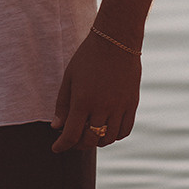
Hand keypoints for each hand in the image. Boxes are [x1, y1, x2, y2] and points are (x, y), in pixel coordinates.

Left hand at [51, 30, 140, 152]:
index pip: (71, 135)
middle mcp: (102, 107)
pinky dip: (114, 136)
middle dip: (77, 145)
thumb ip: (62, 104)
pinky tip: (106, 131)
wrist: (116, 40)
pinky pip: (125, 130)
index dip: (62, 145)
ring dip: (96, 141)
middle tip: (71, 140)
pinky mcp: (132, 104)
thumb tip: (57, 127)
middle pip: (89, 140)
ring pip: (108, 139)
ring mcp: (120, 107)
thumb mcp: (69, 78)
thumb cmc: (87, 57)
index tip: (56, 148)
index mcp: (83, 101)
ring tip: (89, 135)